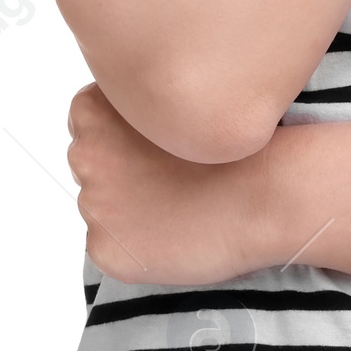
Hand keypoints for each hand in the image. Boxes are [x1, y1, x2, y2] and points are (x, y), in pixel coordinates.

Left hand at [66, 81, 276, 286]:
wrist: (264, 192)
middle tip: (163, 171)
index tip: (148, 137)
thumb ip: (139, 105)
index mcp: (99, 110)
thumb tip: (123, 122)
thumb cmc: (233, 141)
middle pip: (89, 159)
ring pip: (100, 202)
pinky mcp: (105, 250)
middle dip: (116, 165)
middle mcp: (86, 155)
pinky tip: (171, 230)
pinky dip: (134, 240)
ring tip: (174, 201)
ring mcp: (93, 206)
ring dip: (125, 204)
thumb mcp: (178, 99)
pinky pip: (110, 243)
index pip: (86, 115)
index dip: (119, 126)